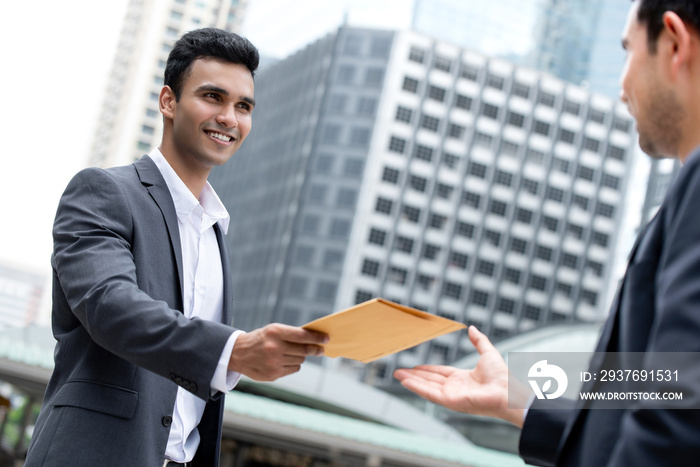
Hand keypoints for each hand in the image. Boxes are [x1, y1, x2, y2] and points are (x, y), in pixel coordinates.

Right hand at [228, 323, 327, 380]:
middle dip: (315, 349)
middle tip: (321, 349)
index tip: (326, 339)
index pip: (302, 336)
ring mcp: (274, 362)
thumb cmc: (261, 339)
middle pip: (304, 350)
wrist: (238, 353)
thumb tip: (314, 339)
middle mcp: (274, 348)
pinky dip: (293, 364)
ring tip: (291, 352)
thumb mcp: (273, 330)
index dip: (317, 338)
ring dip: (301, 356)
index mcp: (275, 332)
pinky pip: (294, 368)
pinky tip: (284, 360)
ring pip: (300, 360)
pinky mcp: (274, 374)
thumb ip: (291, 334)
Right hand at [393, 326, 526, 426]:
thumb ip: (479, 341)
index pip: (440, 373)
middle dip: (414, 375)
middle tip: (399, 371)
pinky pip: (429, 393)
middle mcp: (455, 388)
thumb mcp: (487, 352)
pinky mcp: (450, 401)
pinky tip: (405, 382)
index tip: (415, 367)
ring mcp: (451, 396)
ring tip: (397, 375)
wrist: (507, 391)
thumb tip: (472, 328)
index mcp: (463, 378)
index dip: (427, 370)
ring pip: (426, 386)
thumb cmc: (502, 376)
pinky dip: (416, 387)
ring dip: (411, 381)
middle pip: (430, 380)